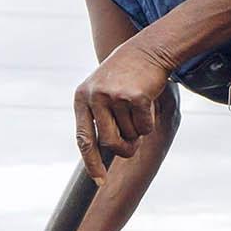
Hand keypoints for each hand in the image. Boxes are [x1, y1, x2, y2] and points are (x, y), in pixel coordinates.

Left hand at [74, 37, 172, 183]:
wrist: (147, 49)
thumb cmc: (125, 75)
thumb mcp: (102, 91)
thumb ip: (99, 118)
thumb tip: (104, 153)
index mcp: (82, 98)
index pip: (84, 139)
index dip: (92, 163)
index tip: (100, 181)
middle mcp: (94, 97)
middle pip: (109, 143)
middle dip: (124, 149)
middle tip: (132, 145)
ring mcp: (114, 96)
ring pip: (129, 135)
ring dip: (138, 130)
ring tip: (137, 108)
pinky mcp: (135, 97)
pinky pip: (144, 127)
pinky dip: (149, 122)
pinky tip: (147, 102)